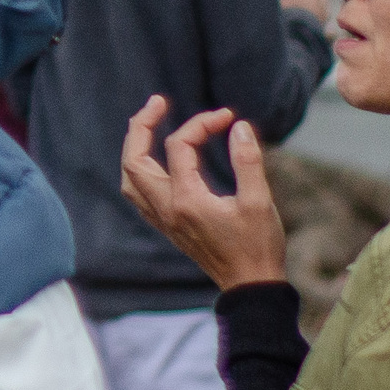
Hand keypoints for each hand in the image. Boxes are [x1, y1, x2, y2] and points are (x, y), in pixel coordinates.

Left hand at [119, 96, 286, 290]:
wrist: (249, 288)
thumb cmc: (258, 246)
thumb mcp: (259, 201)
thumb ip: (248, 161)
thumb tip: (238, 126)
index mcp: (187, 200)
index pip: (179, 147)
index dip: (200, 124)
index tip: (226, 117)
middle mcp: (167, 209)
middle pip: (134, 160)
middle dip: (141, 126)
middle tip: (157, 102)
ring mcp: (164, 220)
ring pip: (130, 179)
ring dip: (134, 149)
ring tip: (148, 126)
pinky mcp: (168, 227)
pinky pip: (139, 194)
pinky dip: (140, 170)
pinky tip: (154, 161)